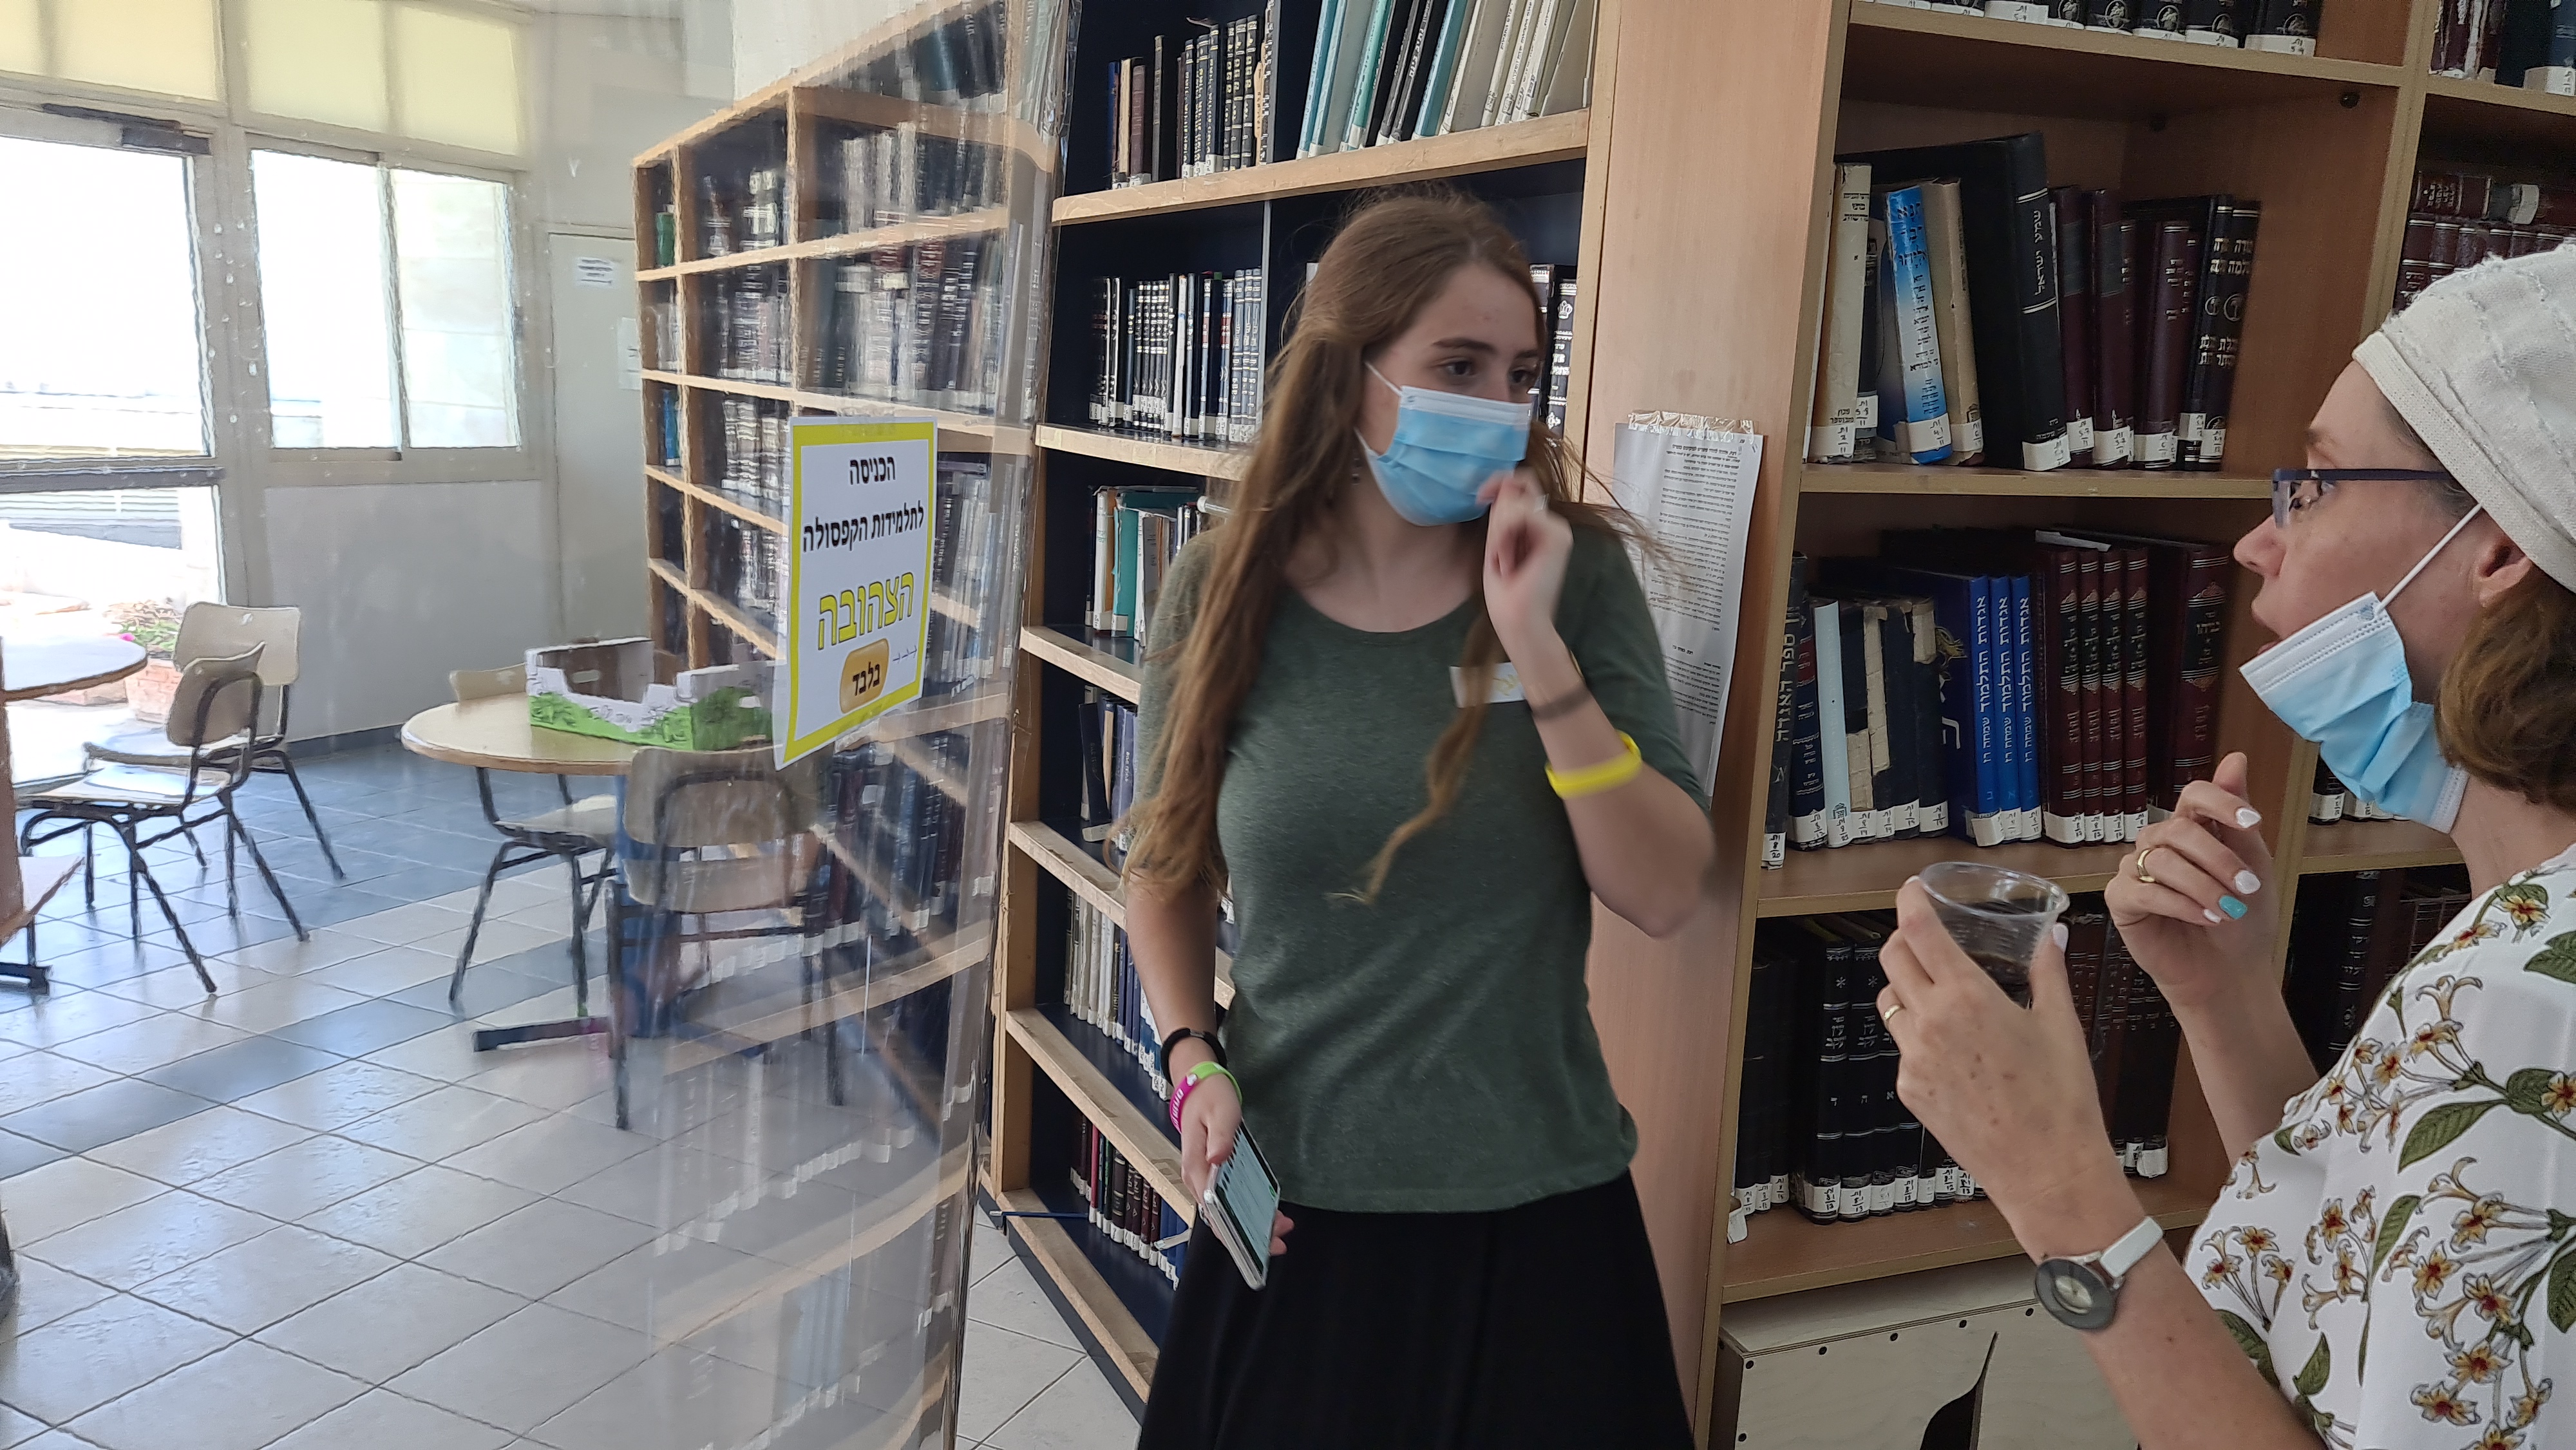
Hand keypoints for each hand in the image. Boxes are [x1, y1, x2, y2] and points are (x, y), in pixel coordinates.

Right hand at [1177, 1069, 1292, 1257]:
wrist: (1199, 1085)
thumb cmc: (1210, 1098)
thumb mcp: (1221, 1112)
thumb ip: (1221, 1137)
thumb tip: (1218, 1160)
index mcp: (1195, 1169)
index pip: (1212, 1211)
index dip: (1234, 1231)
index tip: (1259, 1241)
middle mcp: (1197, 1179)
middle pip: (1220, 1218)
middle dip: (1248, 1235)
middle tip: (1280, 1239)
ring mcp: (1204, 1178)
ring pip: (1226, 1211)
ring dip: (1251, 1224)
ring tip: (1282, 1226)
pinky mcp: (1213, 1174)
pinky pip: (1229, 1199)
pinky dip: (1248, 1209)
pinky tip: (1270, 1210)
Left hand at [1480, 468, 1571, 658]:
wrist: (1519, 623)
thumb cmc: (1507, 594)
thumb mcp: (1497, 544)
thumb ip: (1502, 515)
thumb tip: (1502, 485)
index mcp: (1539, 524)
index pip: (1521, 483)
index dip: (1498, 481)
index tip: (1480, 497)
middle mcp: (1552, 523)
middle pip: (1518, 485)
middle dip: (1496, 514)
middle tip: (1498, 551)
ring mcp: (1558, 528)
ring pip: (1514, 502)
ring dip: (1498, 533)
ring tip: (1505, 561)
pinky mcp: (1558, 536)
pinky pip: (1518, 515)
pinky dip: (1503, 537)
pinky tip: (1508, 560)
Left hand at [1879, 881, 2140, 1253]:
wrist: (2047, 1172)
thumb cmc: (2062, 1099)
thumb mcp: (2061, 1025)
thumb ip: (2047, 971)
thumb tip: (2053, 933)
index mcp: (1967, 998)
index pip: (1919, 932)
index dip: (1910, 902)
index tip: (1912, 888)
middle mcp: (1931, 1023)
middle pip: (1892, 960)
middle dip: (1904, 941)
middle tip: (1926, 938)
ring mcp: (1914, 1059)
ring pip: (1891, 1003)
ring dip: (1908, 988)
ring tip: (1941, 993)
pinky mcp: (1910, 1090)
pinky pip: (1903, 1047)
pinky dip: (1919, 1035)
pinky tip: (1954, 1048)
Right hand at [2104, 753, 2277, 1011]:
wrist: (2230, 971)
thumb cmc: (2242, 919)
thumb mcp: (2252, 864)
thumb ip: (2238, 816)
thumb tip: (2236, 757)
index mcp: (2192, 829)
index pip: (2194, 795)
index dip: (2220, 802)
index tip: (2251, 822)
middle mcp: (2159, 844)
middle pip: (2178, 829)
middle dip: (2218, 858)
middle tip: (2247, 885)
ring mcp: (2136, 870)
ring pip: (2162, 860)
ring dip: (2202, 886)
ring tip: (2228, 910)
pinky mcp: (2121, 900)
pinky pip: (2142, 890)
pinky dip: (2179, 904)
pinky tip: (2205, 917)